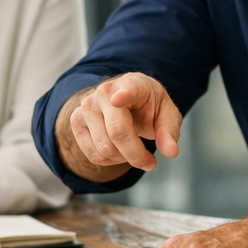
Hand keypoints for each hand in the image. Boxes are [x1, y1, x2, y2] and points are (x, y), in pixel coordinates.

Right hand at [62, 73, 181, 177]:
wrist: (123, 97)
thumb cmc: (147, 105)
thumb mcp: (166, 114)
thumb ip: (169, 131)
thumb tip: (171, 152)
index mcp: (132, 84)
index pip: (126, 90)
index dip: (122, 96)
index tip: (118, 99)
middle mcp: (104, 93)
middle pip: (117, 132)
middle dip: (136, 155)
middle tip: (150, 163)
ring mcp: (86, 106)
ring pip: (105, 148)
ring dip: (124, 159)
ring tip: (134, 151)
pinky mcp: (76, 122)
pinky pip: (93, 155)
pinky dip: (110, 161)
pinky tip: (119, 151)